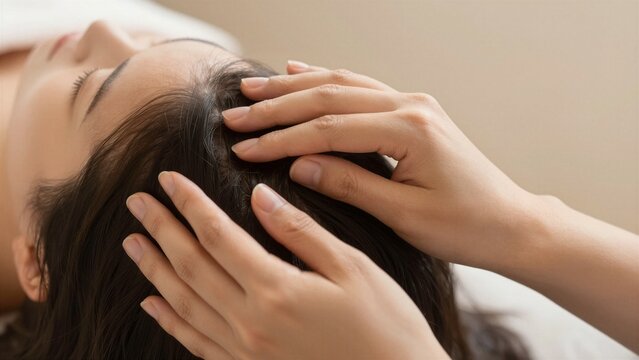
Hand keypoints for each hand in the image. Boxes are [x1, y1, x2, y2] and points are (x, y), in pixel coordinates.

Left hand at [123, 171, 448, 359]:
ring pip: (184, 303)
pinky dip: (170, 321)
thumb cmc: (385, 327)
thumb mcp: (352, 269)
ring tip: (133, 243)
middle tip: (135, 202)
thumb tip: (259, 198)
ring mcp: (245, 351)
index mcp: (276, 290)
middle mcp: (250, 323)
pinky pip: (196, 343)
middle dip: (161, 229)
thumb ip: (300, 233)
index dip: (190, 204)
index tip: (168, 178)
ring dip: (155, 270)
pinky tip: (153, 303)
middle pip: (191, 266)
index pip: (218, 236)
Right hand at [221, 61, 545, 272]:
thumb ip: (348, 183)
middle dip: (277, 107)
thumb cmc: (465, 226)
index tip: (243, 148)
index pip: (328, 129)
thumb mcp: (403, 215)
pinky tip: (299, 74)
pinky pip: (361, 88)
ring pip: (341, 85)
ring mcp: (412, 104)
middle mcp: (410, 106)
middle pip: (328, 98)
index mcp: (409, 130)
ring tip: (254, 89)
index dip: (280, 139)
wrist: (510, 222)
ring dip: (294, 88)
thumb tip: (298, 164)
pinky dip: (326, 82)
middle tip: (235, 114)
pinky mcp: (412, 112)